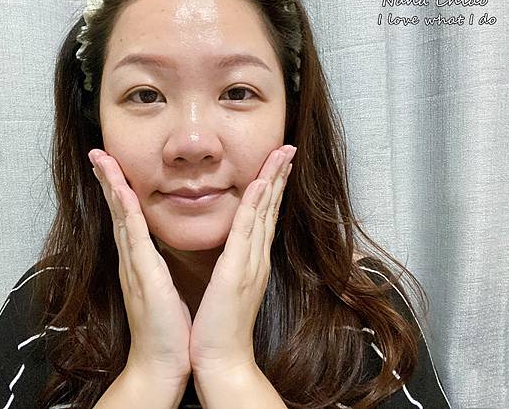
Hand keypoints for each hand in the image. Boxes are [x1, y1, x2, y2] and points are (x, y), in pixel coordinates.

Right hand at [88, 149, 191, 385]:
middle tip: (98, 153)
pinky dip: (126, 211)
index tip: (113, 166)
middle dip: (108, 180)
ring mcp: (134, 264)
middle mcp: (132, 258)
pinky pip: (134, 235)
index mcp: (141, 259)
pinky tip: (121, 191)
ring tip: (101, 159)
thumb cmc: (168, 327)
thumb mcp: (164, 287)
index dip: (120, 190)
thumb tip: (159, 252)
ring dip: (111, 186)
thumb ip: (157, 267)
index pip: (129, 217)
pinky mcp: (143, 274)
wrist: (162, 362)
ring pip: (121, 216)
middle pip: (118, 210)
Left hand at [188, 144, 296, 376]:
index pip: (264, 217)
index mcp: (251, 261)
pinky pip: (246, 231)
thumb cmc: (220, 326)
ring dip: (273, 181)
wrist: (222, 359)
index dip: (272, 189)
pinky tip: (262, 184)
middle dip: (279, 176)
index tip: (277, 165)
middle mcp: (256, 257)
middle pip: (270, 209)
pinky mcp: (236, 271)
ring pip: (263, 213)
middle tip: (288, 149)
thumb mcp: (229, 288)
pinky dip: (256, 206)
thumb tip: (233, 249)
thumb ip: (234, 265)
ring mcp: (249, 263)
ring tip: (282, 154)